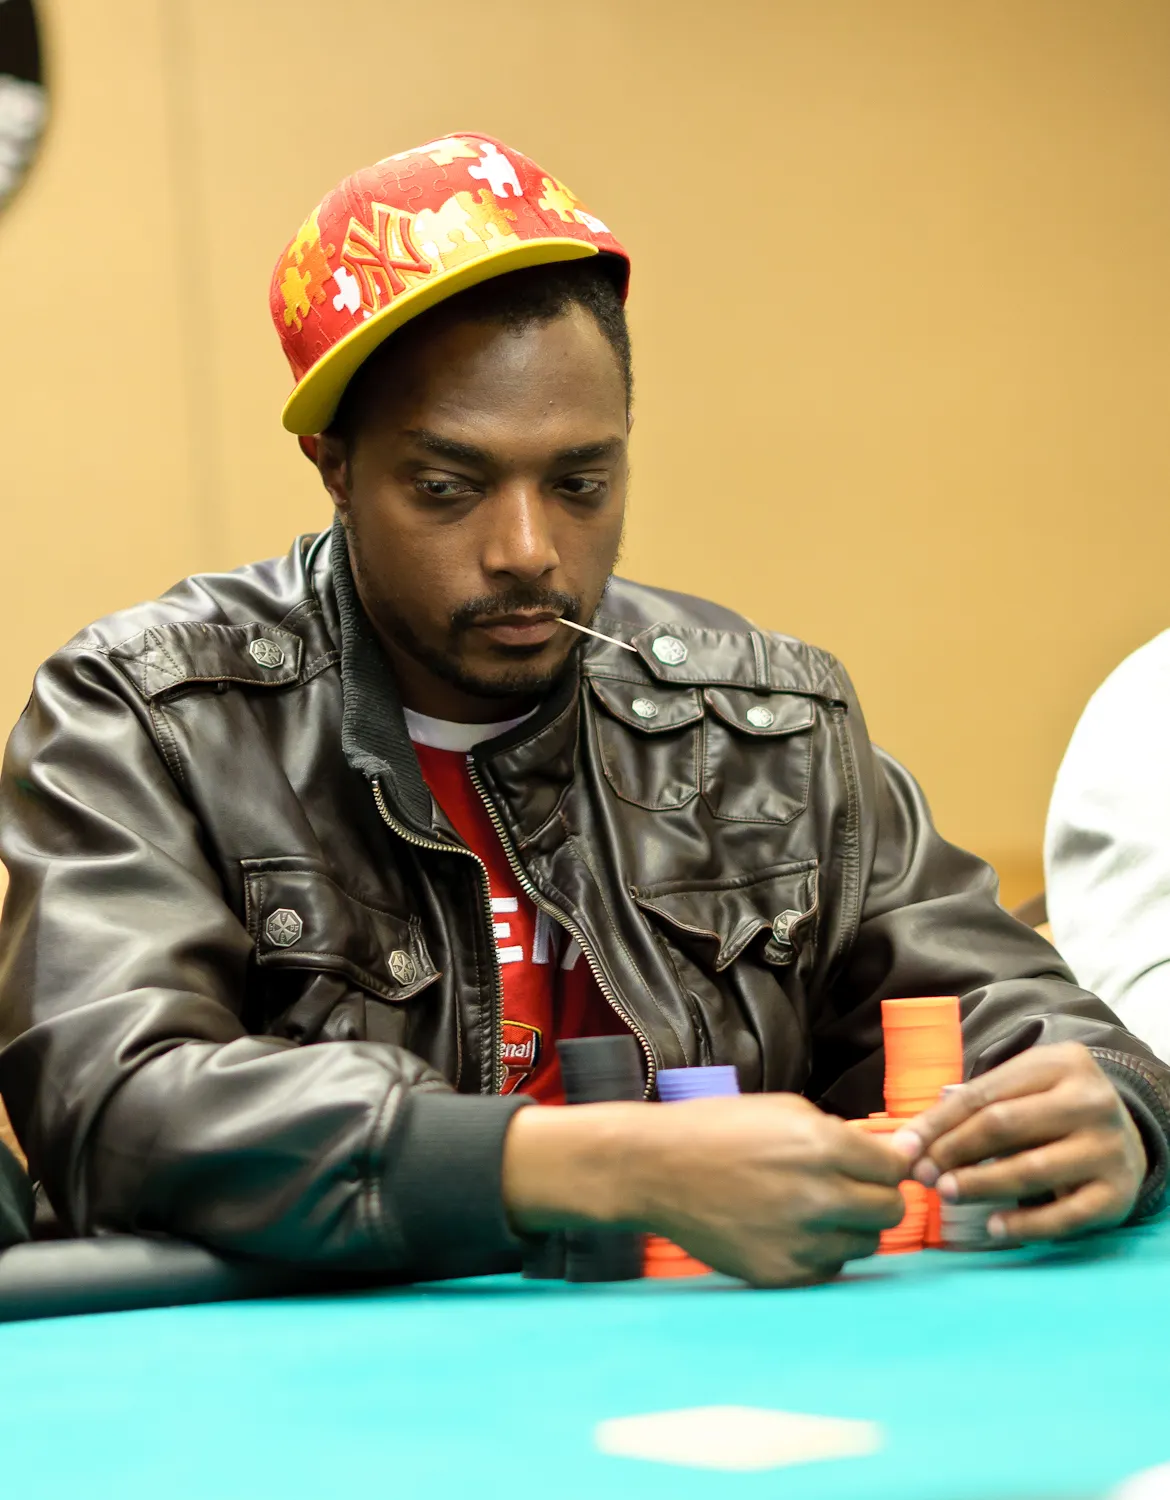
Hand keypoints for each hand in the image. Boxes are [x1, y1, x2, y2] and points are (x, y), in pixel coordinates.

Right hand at [503, 1094, 907, 1287]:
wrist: (655, 1169)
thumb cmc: (717, 1129)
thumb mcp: (784, 1110)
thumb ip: (841, 1135)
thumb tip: (890, 1155)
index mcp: (823, 1146)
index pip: (896, 1168)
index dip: (891, 1165)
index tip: (880, 1166)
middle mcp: (819, 1196)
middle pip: (891, 1212)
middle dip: (877, 1197)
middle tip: (850, 1188)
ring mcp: (802, 1241)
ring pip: (865, 1245)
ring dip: (850, 1227)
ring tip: (812, 1208)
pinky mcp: (782, 1274)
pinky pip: (830, 1269)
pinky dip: (821, 1252)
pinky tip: (791, 1230)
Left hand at [892, 1042, 1146, 1242]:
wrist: (1126, 1133)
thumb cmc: (1052, 1109)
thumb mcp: (1021, 1088)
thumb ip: (970, 1105)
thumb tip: (908, 1141)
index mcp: (1060, 1063)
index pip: (984, 1094)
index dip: (938, 1123)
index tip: (905, 1148)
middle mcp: (1089, 1101)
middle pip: (1004, 1126)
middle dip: (954, 1151)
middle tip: (923, 1174)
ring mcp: (1107, 1148)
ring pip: (1031, 1169)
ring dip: (980, 1185)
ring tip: (947, 1194)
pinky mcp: (1117, 1193)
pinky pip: (1064, 1216)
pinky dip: (1025, 1225)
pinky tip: (994, 1227)